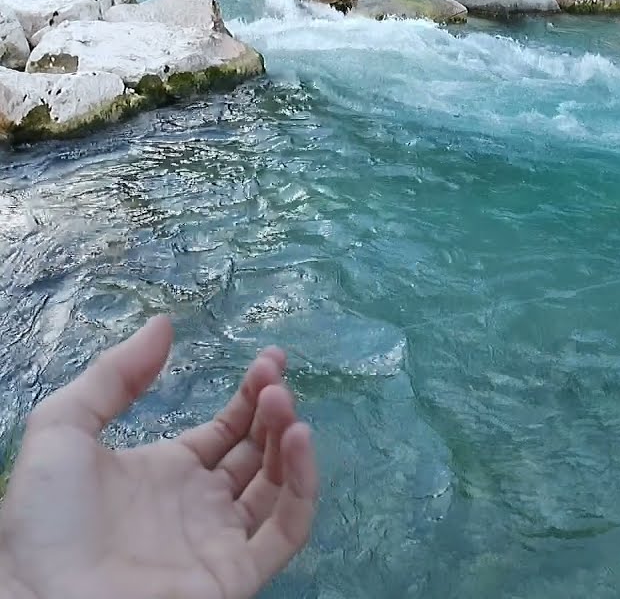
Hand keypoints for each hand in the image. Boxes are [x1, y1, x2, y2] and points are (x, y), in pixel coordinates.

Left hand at [0, 315, 317, 598]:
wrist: (40, 595)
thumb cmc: (46, 519)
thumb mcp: (63, 427)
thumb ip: (114, 375)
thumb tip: (164, 324)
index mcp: (168, 472)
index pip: (228, 430)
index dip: (251, 395)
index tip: (270, 360)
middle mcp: (202, 504)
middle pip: (258, 453)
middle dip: (273, 410)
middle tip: (277, 376)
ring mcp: (222, 540)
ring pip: (278, 486)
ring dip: (289, 441)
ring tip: (283, 403)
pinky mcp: (237, 572)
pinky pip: (287, 529)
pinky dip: (302, 486)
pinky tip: (298, 441)